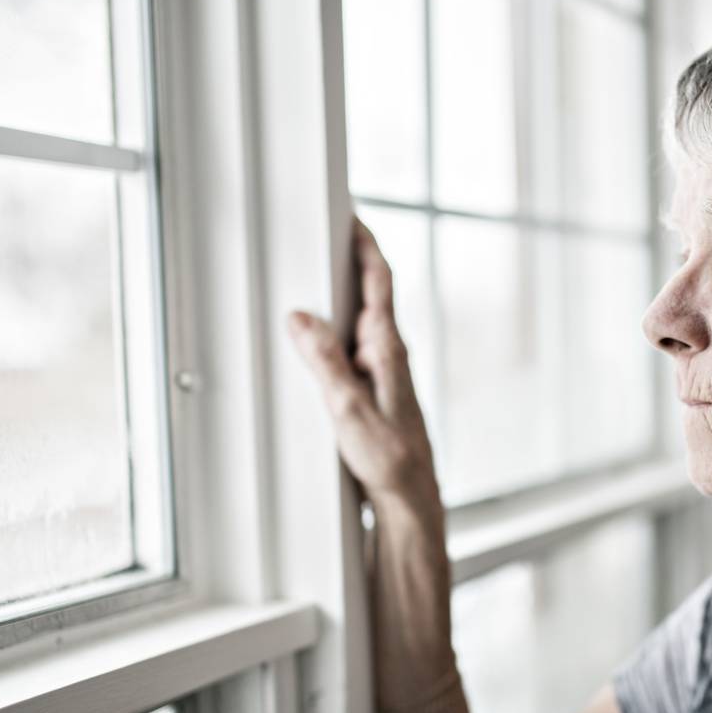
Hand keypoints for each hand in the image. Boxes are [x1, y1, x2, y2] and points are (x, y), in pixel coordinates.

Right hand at [288, 217, 440, 507]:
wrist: (410, 498)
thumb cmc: (390, 460)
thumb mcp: (348, 411)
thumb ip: (325, 362)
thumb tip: (301, 318)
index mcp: (388, 350)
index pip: (380, 282)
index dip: (366, 245)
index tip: (351, 215)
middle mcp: (389, 355)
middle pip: (368, 294)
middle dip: (347, 262)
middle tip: (324, 234)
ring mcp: (383, 372)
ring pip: (358, 322)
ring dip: (338, 299)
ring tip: (311, 278)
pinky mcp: (374, 390)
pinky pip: (351, 348)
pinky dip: (334, 333)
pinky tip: (315, 341)